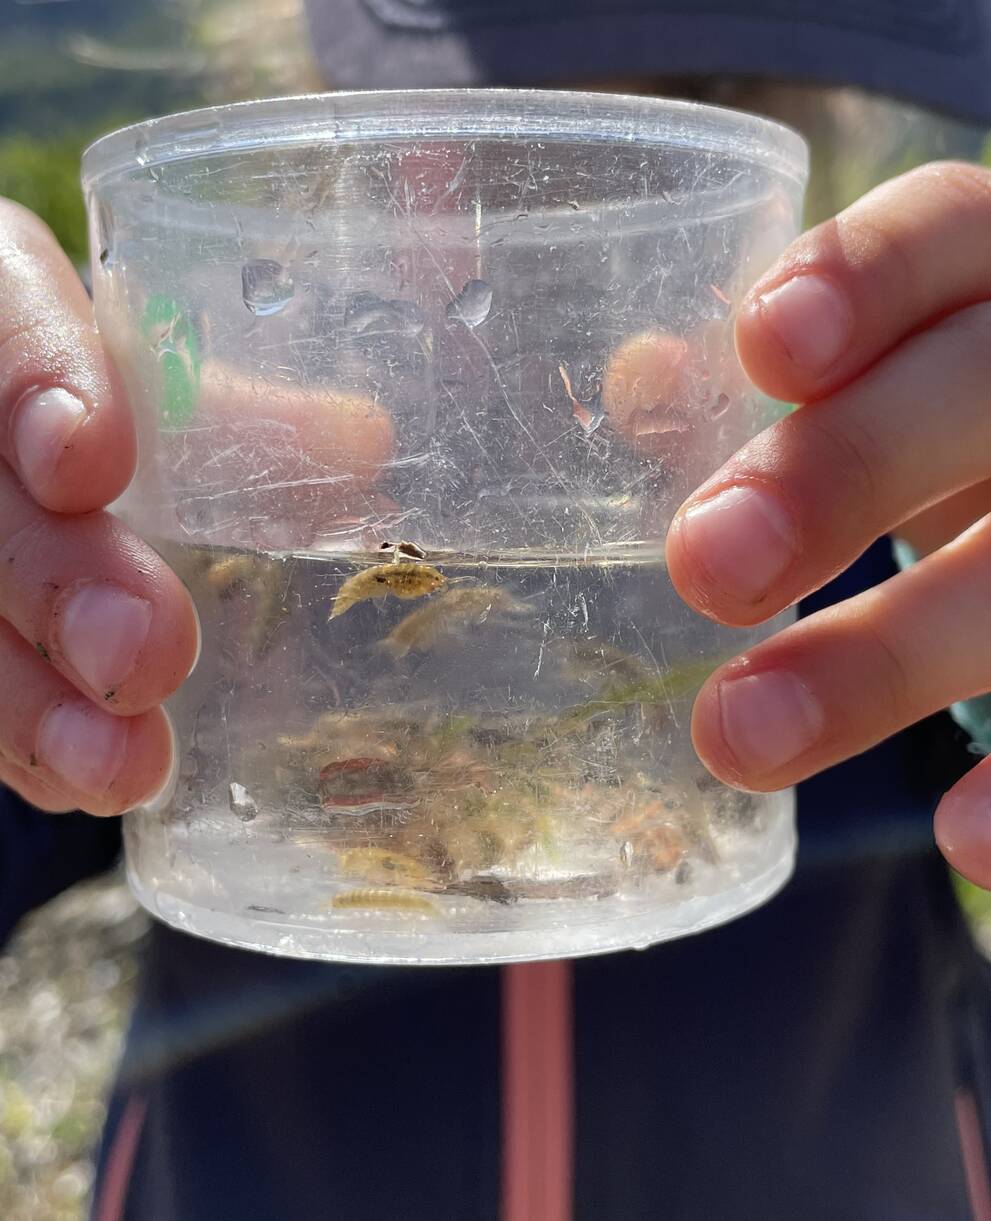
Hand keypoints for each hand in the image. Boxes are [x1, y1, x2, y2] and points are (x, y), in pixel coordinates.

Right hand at [0, 199, 199, 813]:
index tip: (87, 463)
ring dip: (30, 704)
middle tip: (143, 658)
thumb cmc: (122, 396)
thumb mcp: (165, 382)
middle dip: (52, 581)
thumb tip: (365, 444)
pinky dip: (24, 740)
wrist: (40, 459)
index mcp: (12, 306)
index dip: (36, 384)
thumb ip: (242, 413)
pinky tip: (81, 783)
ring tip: (121, 768)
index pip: (8, 315)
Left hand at [664, 161, 990, 886]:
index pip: (954, 233)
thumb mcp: (896, 377)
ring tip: (739, 738)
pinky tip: (960, 838)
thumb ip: (790, 379)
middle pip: (990, 391)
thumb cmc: (960, 426)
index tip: (765, 349)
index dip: (870, 280)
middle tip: (707, 571)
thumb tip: (640, 384)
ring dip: (893, 655)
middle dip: (849, 472)